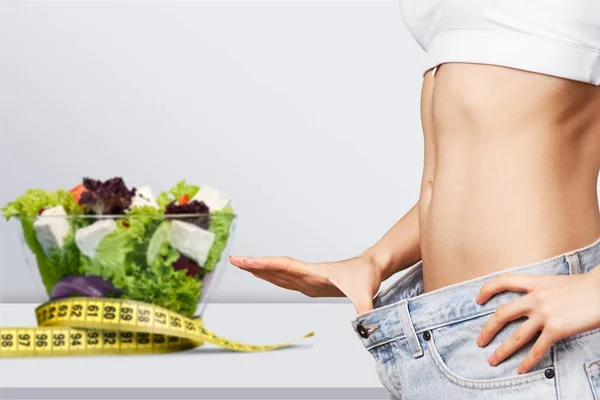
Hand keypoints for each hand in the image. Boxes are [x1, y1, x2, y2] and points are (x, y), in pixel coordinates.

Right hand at [229, 253, 382, 313]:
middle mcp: (308, 273)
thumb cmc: (368, 275)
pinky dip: (272, 275)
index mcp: (315, 272)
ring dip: (261, 269)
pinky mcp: (310, 282)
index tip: (248, 262)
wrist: (373, 265)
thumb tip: (365, 326)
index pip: (285, 266)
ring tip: (242, 265)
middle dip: (255, 264)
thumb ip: (365, 310)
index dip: (265, 265)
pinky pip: (286, 278)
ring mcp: (308, 277)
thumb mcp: (366, 294)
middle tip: (234, 260)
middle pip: (276, 267)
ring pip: (279, 272)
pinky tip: (264, 275)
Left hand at [475, 269, 599, 373]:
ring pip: (516, 336)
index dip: (487, 289)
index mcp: (534, 283)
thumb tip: (525, 301)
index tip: (477, 300)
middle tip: (479, 341)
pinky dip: (528, 361)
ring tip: (493, 360)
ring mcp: (545, 314)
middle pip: (502, 314)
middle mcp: (535, 298)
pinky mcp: (557, 329)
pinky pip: (538, 348)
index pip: (502, 281)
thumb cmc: (582, 287)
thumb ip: (538, 290)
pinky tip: (520, 369)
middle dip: (488, 330)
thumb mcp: (554, 282)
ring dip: (502, 350)